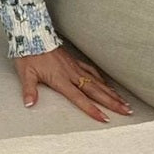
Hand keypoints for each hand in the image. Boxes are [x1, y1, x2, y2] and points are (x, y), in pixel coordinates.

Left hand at [13, 47, 131, 122]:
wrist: (32, 35)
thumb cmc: (29, 55)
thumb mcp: (26, 73)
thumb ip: (29, 90)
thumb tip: (29, 105)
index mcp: (61, 79)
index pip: (79, 98)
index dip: (92, 109)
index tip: (105, 118)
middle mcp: (72, 74)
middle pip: (96, 91)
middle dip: (112, 102)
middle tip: (127, 111)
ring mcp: (75, 67)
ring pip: (97, 82)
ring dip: (111, 92)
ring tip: (124, 101)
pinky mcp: (74, 61)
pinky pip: (92, 71)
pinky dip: (101, 79)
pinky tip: (108, 84)